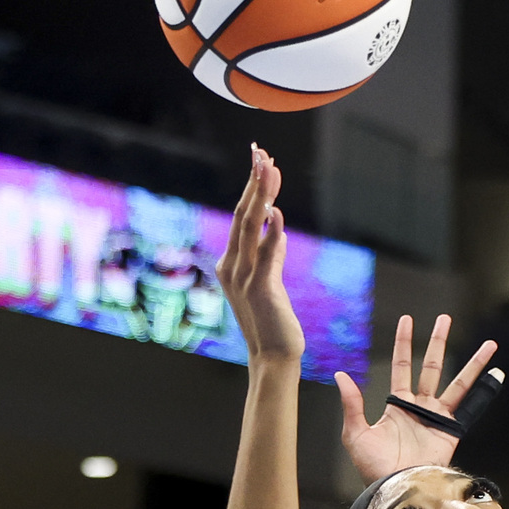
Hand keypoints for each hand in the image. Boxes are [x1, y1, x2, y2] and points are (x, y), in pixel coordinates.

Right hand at [216, 146, 303, 362]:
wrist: (274, 356)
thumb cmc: (273, 321)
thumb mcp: (270, 281)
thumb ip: (272, 254)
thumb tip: (277, 227)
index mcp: (232, 263)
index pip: (242, 217)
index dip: (252, 188)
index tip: (261, 161)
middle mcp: (232, 266)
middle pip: (242, 214)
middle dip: (254, 182)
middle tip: (261, 152)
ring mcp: (244, 277)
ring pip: (250, 226)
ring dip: (261, 195)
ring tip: (268, 168)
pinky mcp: (261, 288)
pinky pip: (266, 254)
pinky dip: (271, 232)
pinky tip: (277, 212)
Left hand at [335, 315, 498, 481]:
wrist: (396, 488)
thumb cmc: (373, 467)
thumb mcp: (355, 434)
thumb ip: (351, 404)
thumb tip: (341, 375)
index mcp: (396, 405)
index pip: (401, 365)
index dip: (403, 343)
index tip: (407, 320)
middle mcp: (419, 407)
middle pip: (431, 366)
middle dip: (437, 341)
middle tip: (445, 318)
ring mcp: (437, 417)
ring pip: (457, 381)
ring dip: (472, 361)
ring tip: (488, 343)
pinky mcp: (451, 430)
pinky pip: (471, 406)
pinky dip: (485, 390)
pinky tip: (498, 373)